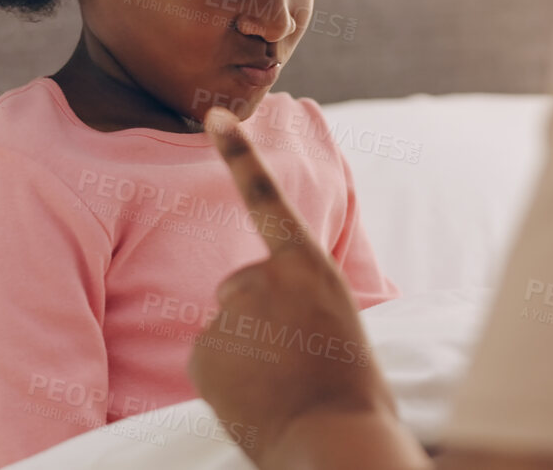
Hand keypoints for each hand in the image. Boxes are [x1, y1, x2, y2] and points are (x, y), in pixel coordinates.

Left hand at [188, 106, 396, 465]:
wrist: (336, 440)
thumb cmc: (349, 389)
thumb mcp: (337, 320)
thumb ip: (298, 296)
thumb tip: (255, 303)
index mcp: (308, 265)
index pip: (266, 198)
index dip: (238, 153)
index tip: (213, 114)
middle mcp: (264, 278)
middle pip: (241, 285)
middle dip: (257, 316)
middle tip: (294, 357)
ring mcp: (230, 314)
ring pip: (226, 325)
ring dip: (245, 350)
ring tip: (280, 381)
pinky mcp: (203, 351)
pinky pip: (209, 358)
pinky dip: (226, 377)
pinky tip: (256, 396)